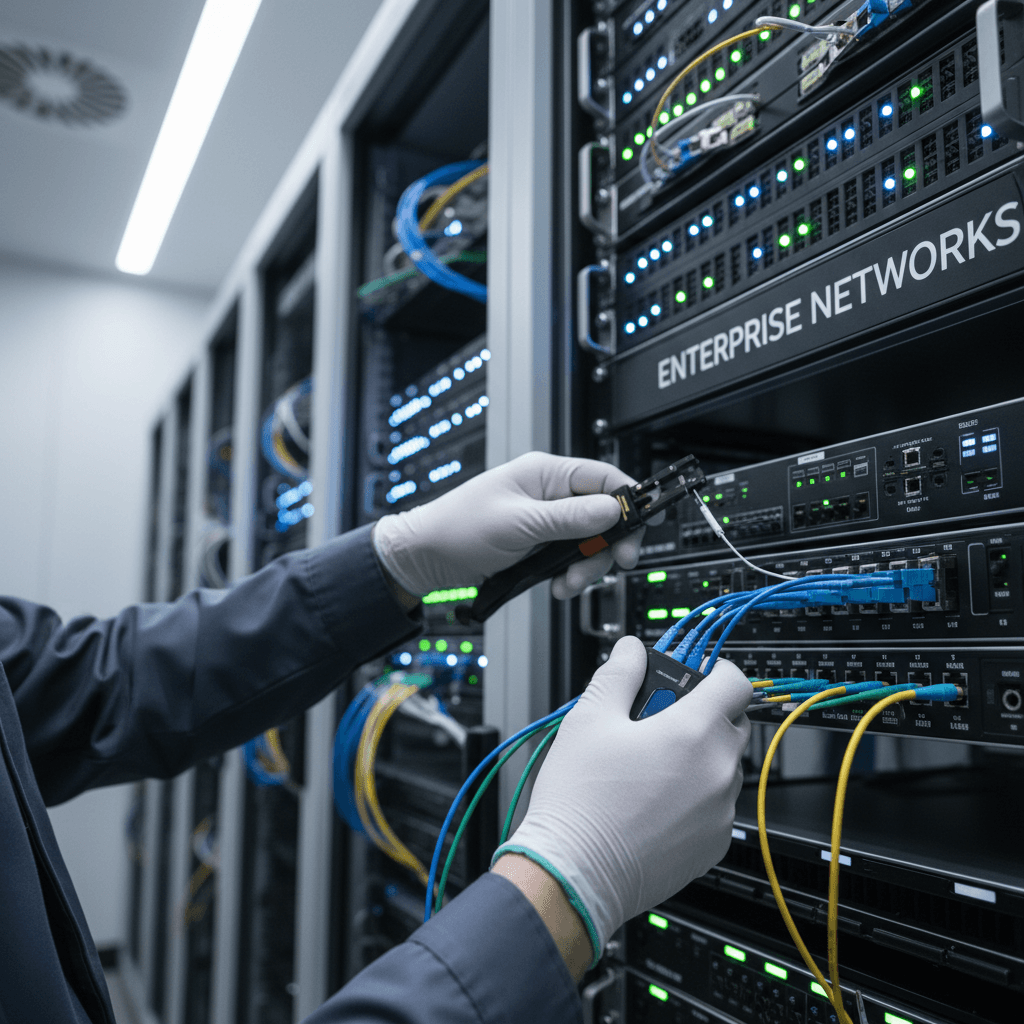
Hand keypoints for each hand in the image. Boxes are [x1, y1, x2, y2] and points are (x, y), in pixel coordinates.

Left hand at [372, 452, 645, 597]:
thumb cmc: (459, 529)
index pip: (604, 478)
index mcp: (546, 474)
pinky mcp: (539, 544)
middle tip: (614, 563)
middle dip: (608, 542)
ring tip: (569, 584)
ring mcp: (545, 520)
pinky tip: (559, 586)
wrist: (426, 558)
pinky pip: (570, 557)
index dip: (629, 501)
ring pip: (589, 541)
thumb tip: (612, 509)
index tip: (643, 525)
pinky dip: (570, 574)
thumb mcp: (520, 524)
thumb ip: (569, 518)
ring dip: (587, 565)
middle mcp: (550, 493)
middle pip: (603, 514)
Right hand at [493, 636, 751, 961]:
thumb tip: (631, 650)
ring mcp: (721, 812)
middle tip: (657, 722)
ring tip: (648, 766)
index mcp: (695, 731)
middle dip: (702, 714)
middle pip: (732, 722)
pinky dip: (695, 796)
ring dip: (698, 756)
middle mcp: (719, 771)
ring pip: (723, 765)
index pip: (737, 681)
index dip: (716, 671)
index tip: (696, 676)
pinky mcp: (714, 845)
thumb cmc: (581, 800)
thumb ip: (619, 673)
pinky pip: (716, 805)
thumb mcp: (590, 718)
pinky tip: (653, 801)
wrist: (576, 873)